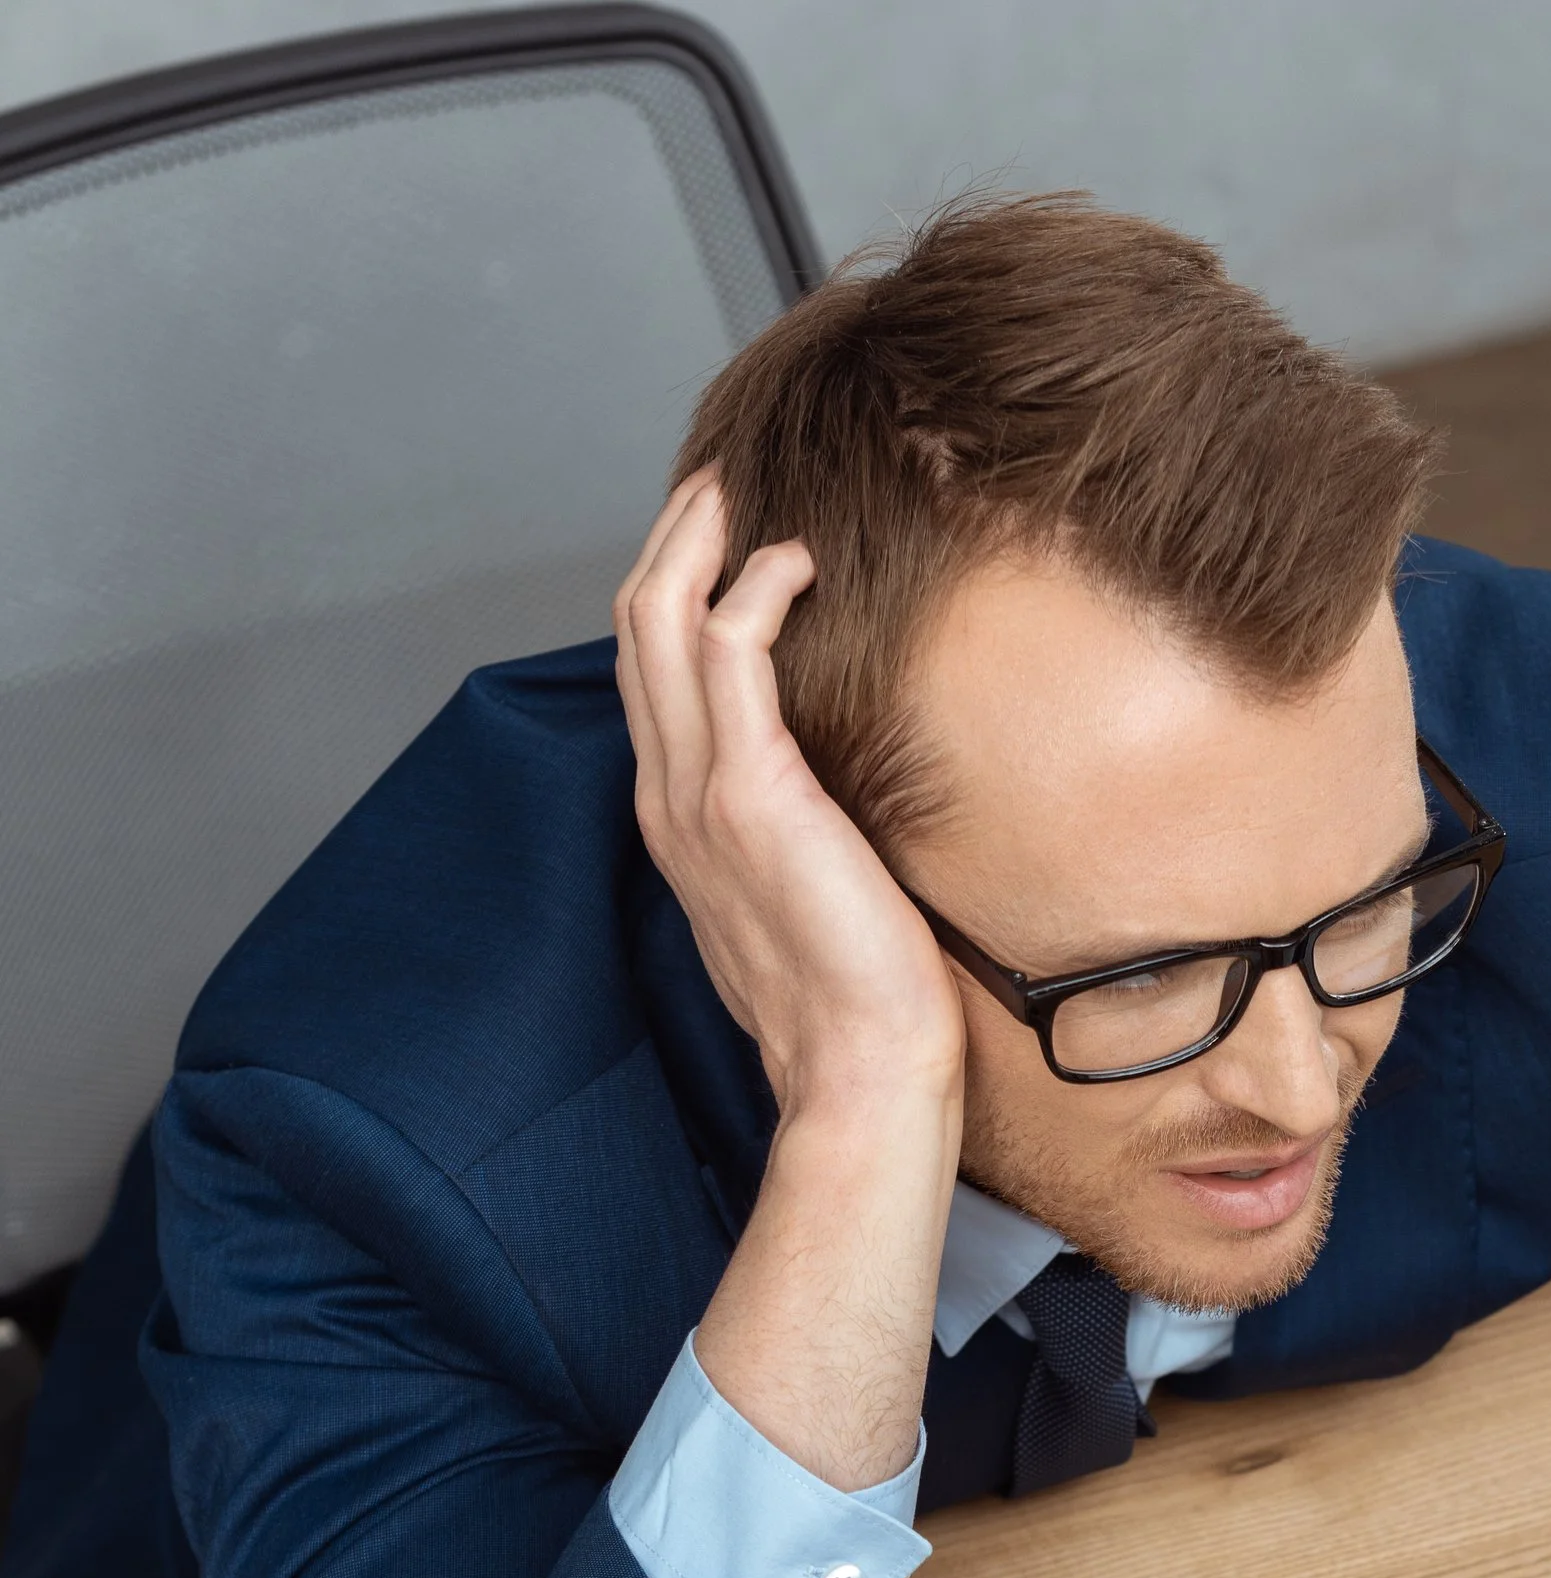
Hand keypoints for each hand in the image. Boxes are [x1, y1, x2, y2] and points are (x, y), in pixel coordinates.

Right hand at [614, 472, 959, 1113]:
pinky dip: (756, 585)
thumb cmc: (848, 996)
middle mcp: (669, 797)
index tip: (716, 538)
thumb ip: (787, 827)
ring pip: (661, 620)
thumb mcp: (800, 893)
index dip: (670, 591)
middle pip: (635, 628)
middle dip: (671, 539)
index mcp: (676, 819)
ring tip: (739, 489)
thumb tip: (826, 787)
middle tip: (718, 478)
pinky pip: (731, 647)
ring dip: (698, 538)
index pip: (648, 675)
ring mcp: (699, 793)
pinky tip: (798, 560)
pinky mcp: (753, 792)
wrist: (857, 1068)